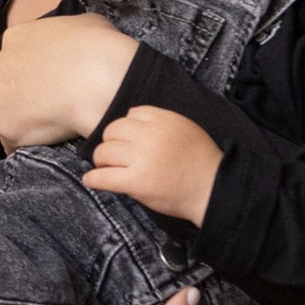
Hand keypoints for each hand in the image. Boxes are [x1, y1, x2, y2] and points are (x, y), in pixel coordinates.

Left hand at [0, 10, 137, 150]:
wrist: (98, 80)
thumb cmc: (98, 48)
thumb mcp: (87, 23)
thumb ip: (69, 31)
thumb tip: (76, 39)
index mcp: (16, 38)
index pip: (17, 56)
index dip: (36, 71)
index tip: (53, 81)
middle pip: (6, 84)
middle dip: (24, 94)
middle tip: (54, 103)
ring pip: (7, 112)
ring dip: (26, 119)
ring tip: (56, 123)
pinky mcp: (5, 125)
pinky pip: (13, 139)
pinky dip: (29, 142)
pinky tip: (50, 139)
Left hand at [83, 104, 222, 223]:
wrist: (212, 190)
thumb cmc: (201, 162)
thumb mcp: (186, 129)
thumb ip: (161, 122)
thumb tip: (131, 117)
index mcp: (163, 120)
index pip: (131, 114)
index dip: (127, 128)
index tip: (128, 140)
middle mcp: (149, 136)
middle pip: (112, 130)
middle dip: (110, 142)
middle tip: (114, 155)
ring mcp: (141, 158)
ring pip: (104, 152)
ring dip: (102, 161)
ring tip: (106, 168)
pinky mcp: (135, 181)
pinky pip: (103, 177)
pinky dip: (94, 179)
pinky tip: (91, 181)